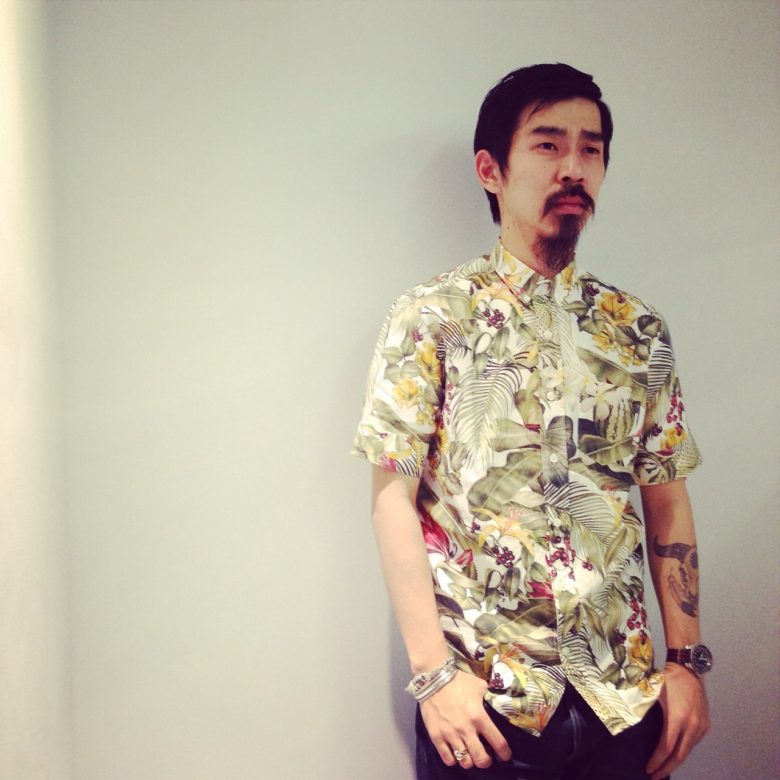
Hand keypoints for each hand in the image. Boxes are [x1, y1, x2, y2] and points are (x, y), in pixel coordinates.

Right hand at [419, 671, 511, 769]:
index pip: (498, 742)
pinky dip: (453, 759)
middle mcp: (466, 729)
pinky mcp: (436, 736)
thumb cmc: (459, 681)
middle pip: (481, 759)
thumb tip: (498, 702)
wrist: (433, 678)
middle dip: (486, 761)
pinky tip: (454, 752)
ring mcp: (450, 734)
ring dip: (470, 760)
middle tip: (485, 756)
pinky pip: (448, 759)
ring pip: (465, 762)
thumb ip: (489, 697)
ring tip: (469, 754)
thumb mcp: (479, 686)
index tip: (505, 755)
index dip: (504, 753)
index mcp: (479, 716)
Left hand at [645, 663, 709, 779]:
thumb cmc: (668, 677)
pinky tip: (674, 754)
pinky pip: (693, 743)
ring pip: (687, 750)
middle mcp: (693, 725)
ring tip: (662, 767)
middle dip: (666, 768)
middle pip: (679, 755)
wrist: (689, 667)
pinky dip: (683, 751)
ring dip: (675, 760)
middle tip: (654, 776)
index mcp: (678, 718)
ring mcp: (701, 726)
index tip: (648, 769)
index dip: (657, 761)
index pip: (666, 747)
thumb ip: (646, 709)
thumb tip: (631, 721)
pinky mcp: (705, 725)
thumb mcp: (654, 692)